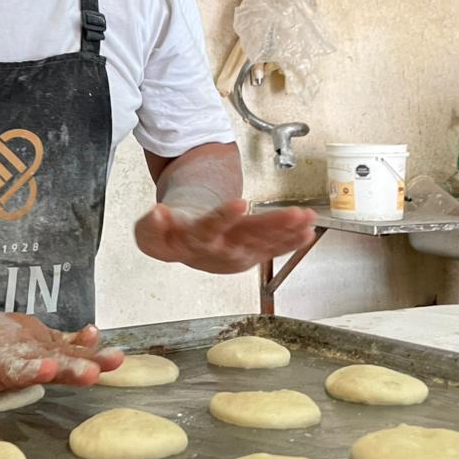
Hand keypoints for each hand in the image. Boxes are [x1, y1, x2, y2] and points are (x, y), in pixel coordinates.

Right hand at [0, 301, 123, 396]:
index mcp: (40, 353)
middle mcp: (22, 356)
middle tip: (91, 372)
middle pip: (50, 362)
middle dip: (70, 367)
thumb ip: (68, 345)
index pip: (72, 358)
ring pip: (16, 368)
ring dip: (32, 370)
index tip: (118, 359)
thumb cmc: (1, 337)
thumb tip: (97, 337)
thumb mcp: (38, 340)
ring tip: (47, 370)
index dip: (95, 360)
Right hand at [134, 198, 315, 273]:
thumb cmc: (170, 235)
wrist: (183, 249)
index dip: (224, 217)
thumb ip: (151, 225)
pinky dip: (292, 241)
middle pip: (247, 236)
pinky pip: (274, 249)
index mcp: (196, 240)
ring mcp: (240, 254)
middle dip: (273, 225)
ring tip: (308, 219)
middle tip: (294, 215)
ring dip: (289, 232)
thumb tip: (158, 213)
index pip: (210, 228)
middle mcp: (221, 250)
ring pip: (265, 242)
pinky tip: (308, 232)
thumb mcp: (150, 231)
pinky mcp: (252, 254)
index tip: (239, 203)